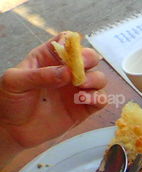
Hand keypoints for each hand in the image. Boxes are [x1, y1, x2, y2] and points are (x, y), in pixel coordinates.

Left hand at [0, 33, 107, 150]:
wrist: (13, 130)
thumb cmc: (10, 101)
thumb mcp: (15, 82)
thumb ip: (40, 75)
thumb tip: (66, 73)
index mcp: (48, 59)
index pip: (66, 41)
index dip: (72, 43)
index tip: (71, 52)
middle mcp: (66, 72)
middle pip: (89, 58)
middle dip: (90, 59)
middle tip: (81, 69)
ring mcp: (76, 90)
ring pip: (99, 78)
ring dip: (95, 80)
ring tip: (81, 86)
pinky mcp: (84, 108)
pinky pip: (100, 100)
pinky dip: (97, 98)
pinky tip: (82, 100)